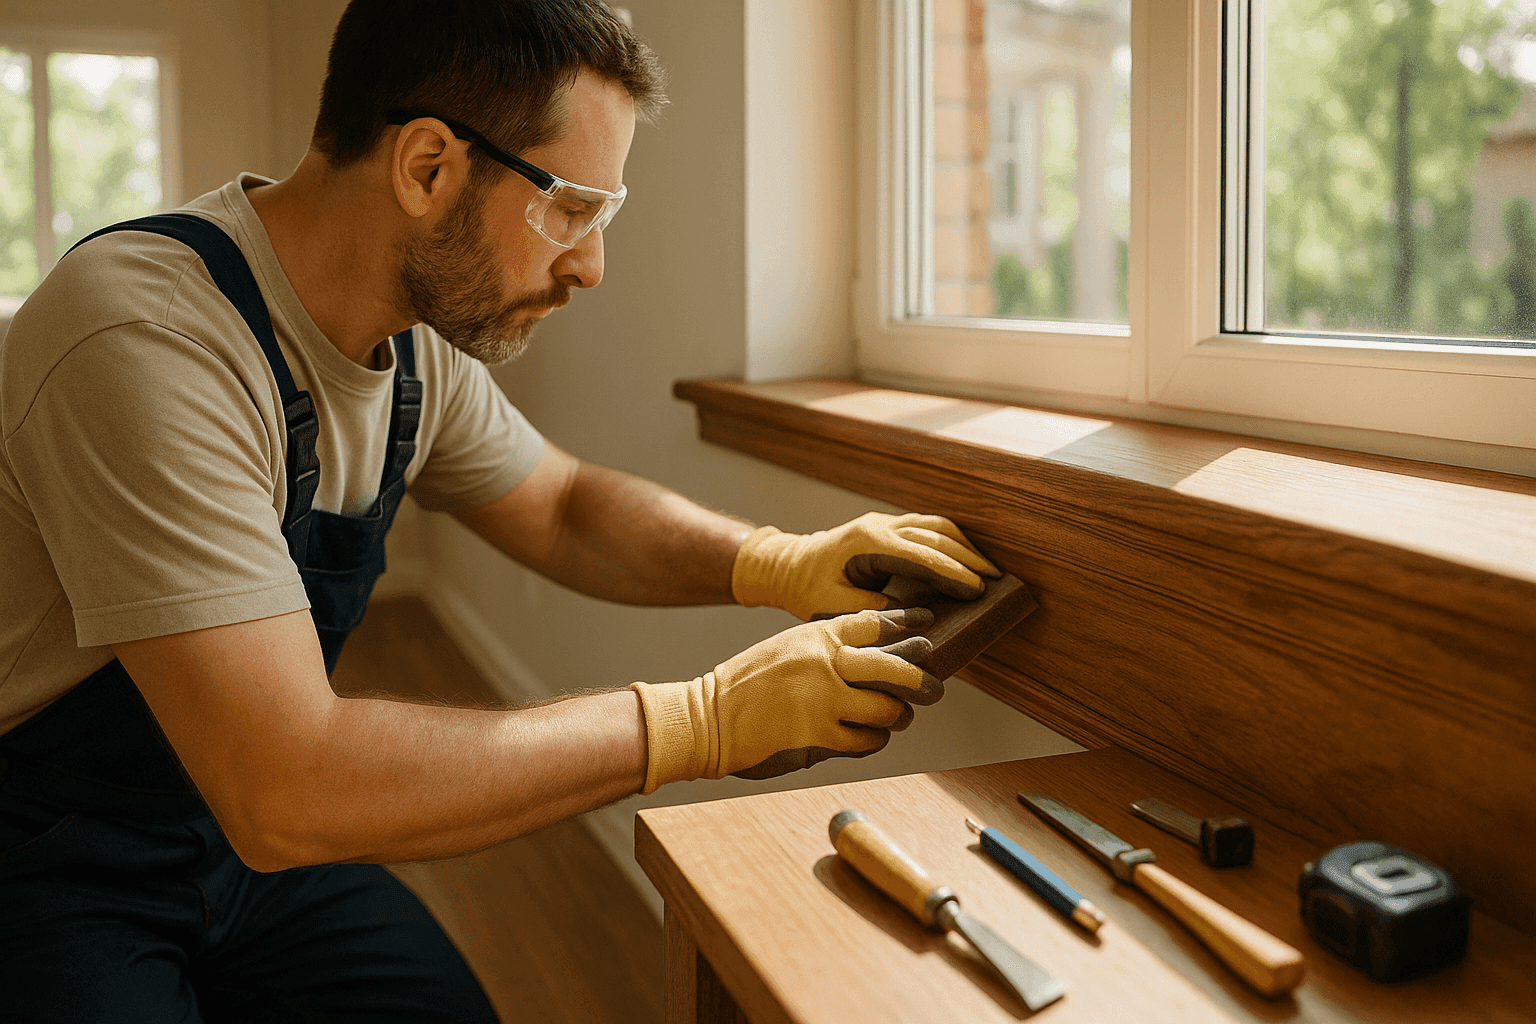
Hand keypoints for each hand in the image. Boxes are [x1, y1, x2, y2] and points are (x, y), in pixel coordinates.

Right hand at [629, 608, 940, 792]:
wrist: (704, 719)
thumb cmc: (745, 686)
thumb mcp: (786, 650)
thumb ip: (826, 651)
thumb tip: (877, 664)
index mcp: (815, 636)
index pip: (875, 622)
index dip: (907, 624)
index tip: (927, 625)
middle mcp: (824, 663)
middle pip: (896, 667)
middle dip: (922, 679)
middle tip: (933, 688)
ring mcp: (823, 700)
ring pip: (888, 709)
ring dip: (898, 716)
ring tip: (898, 718)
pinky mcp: (819, 736)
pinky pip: (867, 740)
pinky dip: (873, 740)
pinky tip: (869, 737)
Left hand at [731, 512, 1001, 620]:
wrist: (787, 565)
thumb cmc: (806, 589)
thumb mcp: (833, 606)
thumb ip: (872, 609)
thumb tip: (911, 614)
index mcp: (867, 543)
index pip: (920, 556)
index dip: (952, 572)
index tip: (978, 589)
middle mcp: (879, 526)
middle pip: (935, 536)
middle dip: (968, 558)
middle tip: (995, 580)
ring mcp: (883, 522)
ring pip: (935, 526)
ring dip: (964, 546)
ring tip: (988, 569)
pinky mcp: (886, 527)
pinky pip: (925, 527)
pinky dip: (949, 541)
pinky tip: (965, 557)